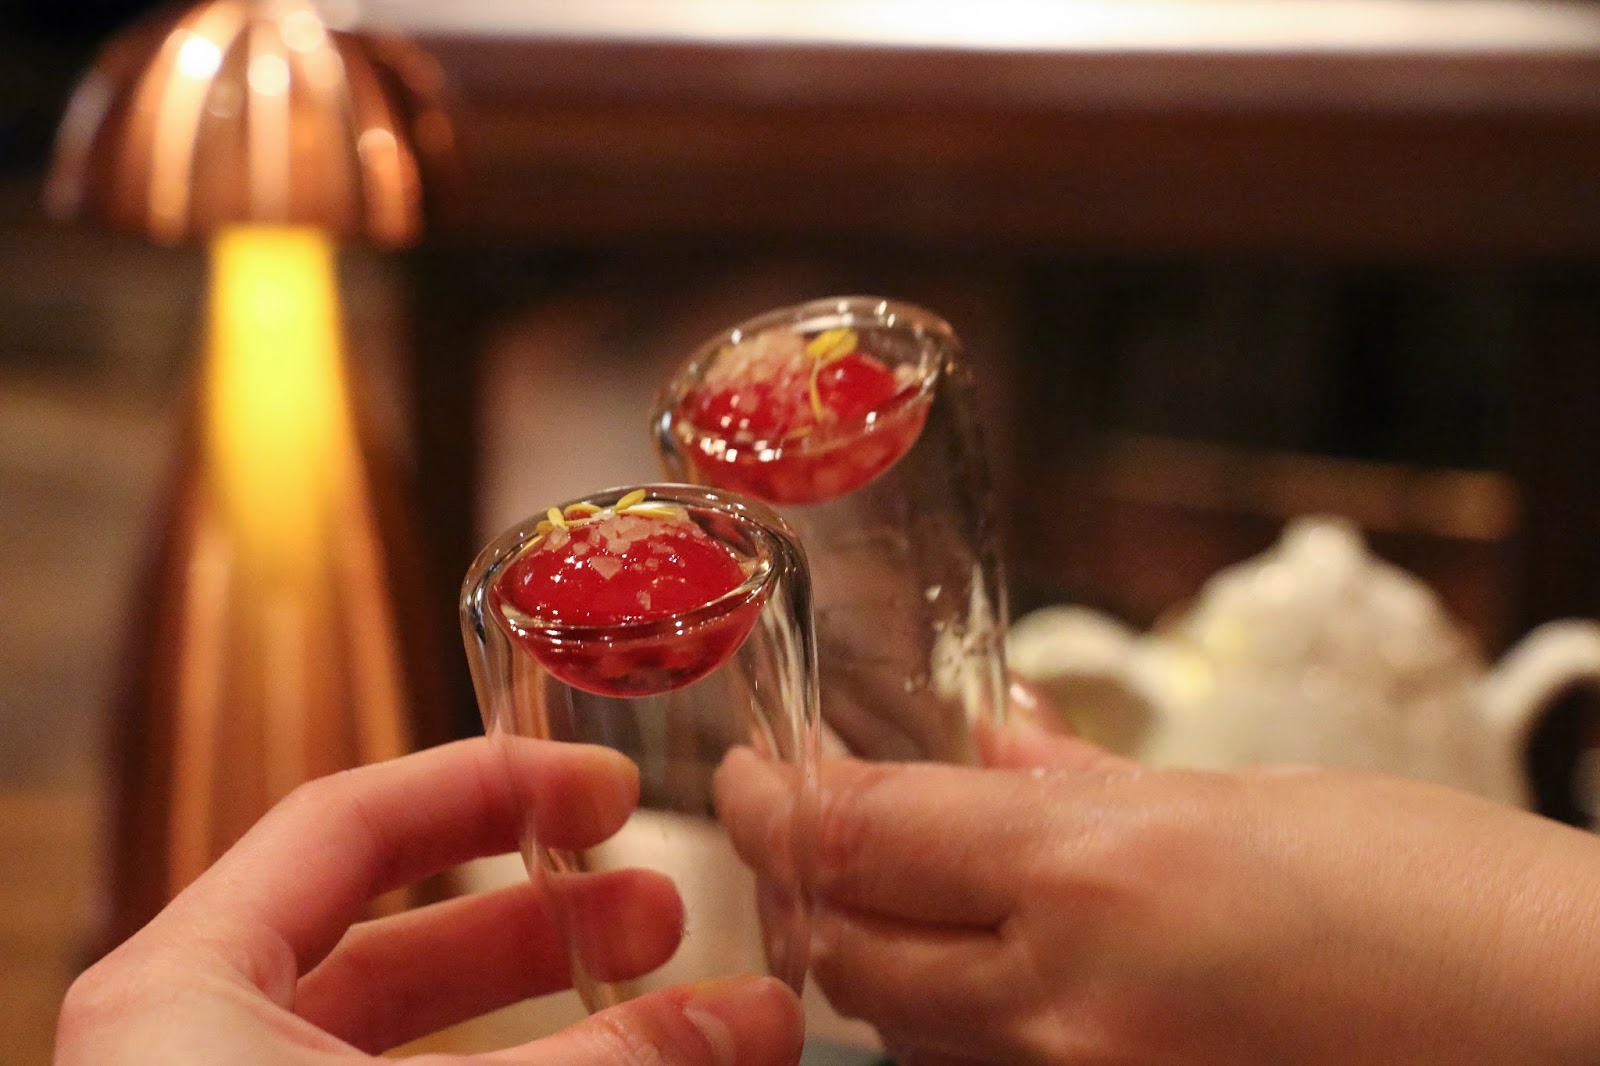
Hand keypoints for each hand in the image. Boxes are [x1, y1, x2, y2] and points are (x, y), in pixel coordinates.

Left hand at [56, 737, 802, 1064]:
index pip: (348, 825)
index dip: (490, 789)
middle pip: (391, 940)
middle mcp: (197, 1061)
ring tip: (675, 1014)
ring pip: (412, 1049)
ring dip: (551, 1021)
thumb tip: (760, 1014)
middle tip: (663, 912)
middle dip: (541, 921)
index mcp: (181, 995)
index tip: (604, 788)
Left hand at [717, 722, 1599, 1064]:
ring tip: (903, 898)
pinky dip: (959, 1029)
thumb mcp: (1250, 803)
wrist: (1570, 1033)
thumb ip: (1081, 783)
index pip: (857, 833)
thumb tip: (988, 741)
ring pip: (907, 1031)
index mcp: (1093, 876)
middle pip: (847, 953)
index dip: (776, 799)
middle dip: (806, 887)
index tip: (751, 775)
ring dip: (879, 963)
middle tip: (805, 830)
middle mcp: (1065, 1007)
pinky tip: (997, 983)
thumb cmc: (1445, 898)